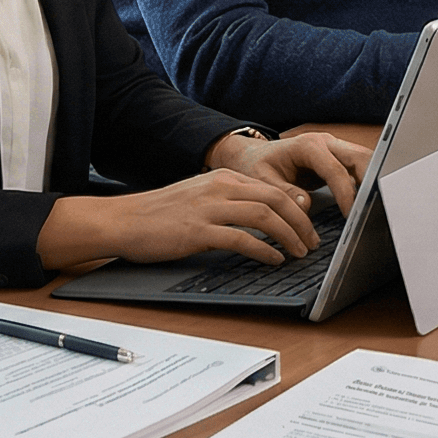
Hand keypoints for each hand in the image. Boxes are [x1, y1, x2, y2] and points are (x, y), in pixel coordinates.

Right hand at [36, 169, 318, 269]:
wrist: (124, 220)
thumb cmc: (160, 214)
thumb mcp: (199, 197)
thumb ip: (229, 201)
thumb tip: (261, 216)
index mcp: (223, 178)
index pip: (273, 188)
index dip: (298, 208)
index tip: (310, 226)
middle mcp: (220, 187)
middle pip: (276, 199)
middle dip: (302, 222)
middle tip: (313, 242)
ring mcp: (209, 208)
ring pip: (265, 215)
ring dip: (289, 236)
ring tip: (300, 252)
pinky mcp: (198, 231)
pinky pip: (242, 238)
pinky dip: (264, 250)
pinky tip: (274, 260)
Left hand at [204, 130, 369, 217]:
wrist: (252, 155)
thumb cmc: (255, 166)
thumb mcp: (261, 181)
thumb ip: (283, 193)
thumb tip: (305, 206)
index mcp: (308, 145)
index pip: (336, 170)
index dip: (346, 193)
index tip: (351, 215)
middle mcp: (325, 142)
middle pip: (360, 157)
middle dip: (371, 181)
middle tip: (373, 208)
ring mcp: (333, 148)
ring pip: (364, 159)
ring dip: (372, 180)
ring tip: (373, 206)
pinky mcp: (337, 158)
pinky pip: (358, 167)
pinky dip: (366, 181)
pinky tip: (366, 201)